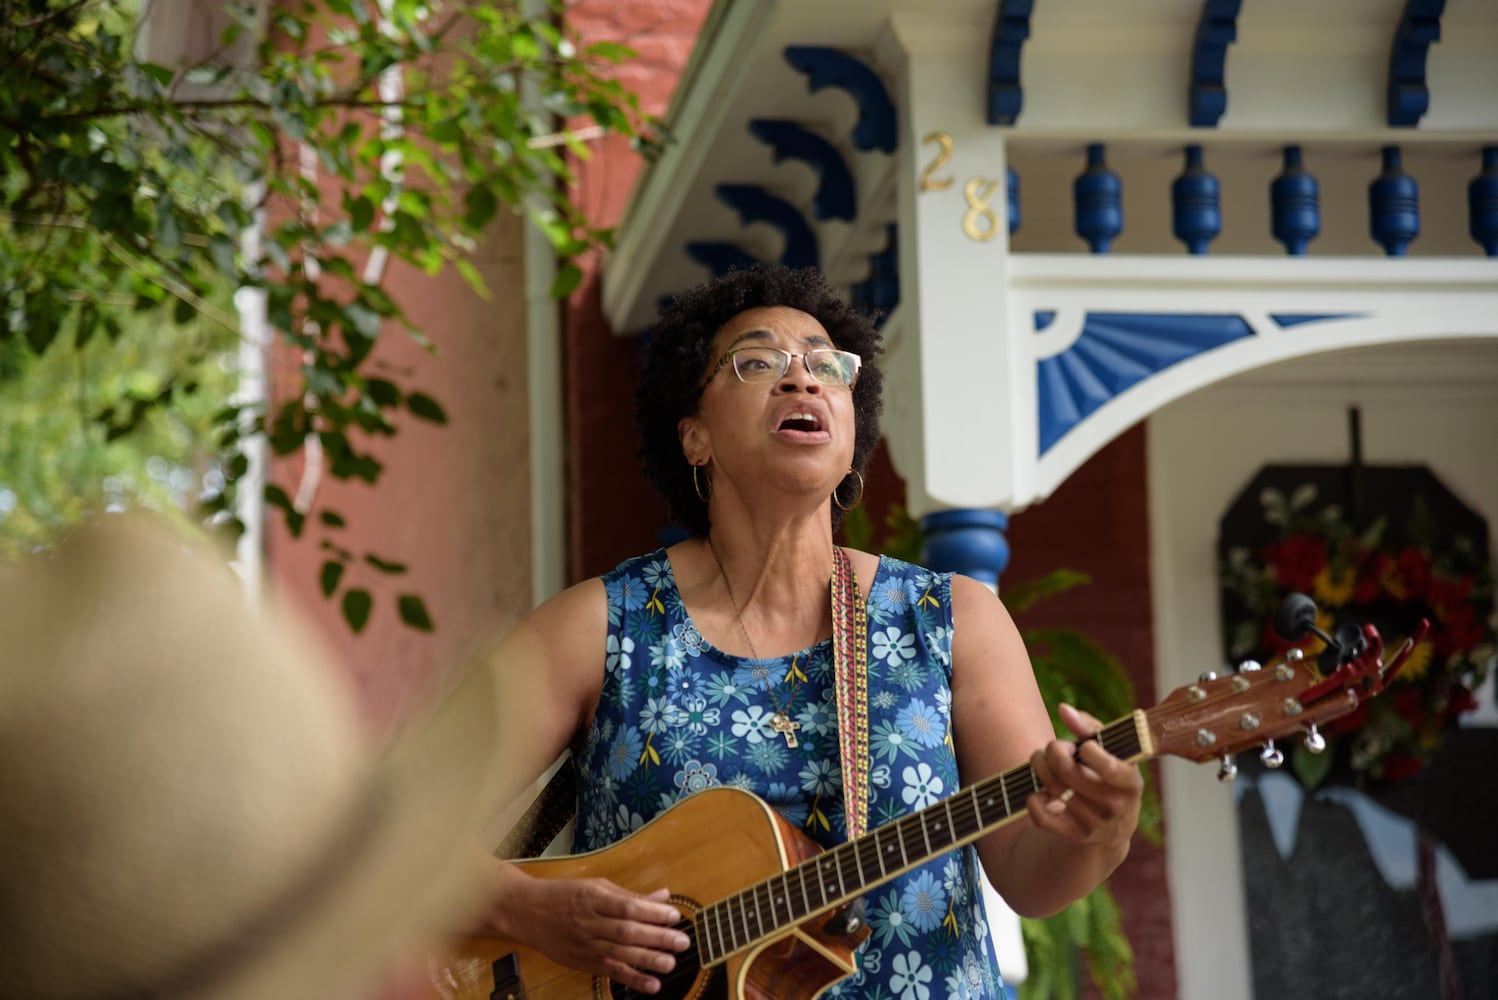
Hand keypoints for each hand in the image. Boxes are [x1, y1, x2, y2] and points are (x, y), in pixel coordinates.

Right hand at [486, 868, 689, 994]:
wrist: (527, 912)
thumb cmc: (565, 895)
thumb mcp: (597, 887)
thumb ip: (630, 895)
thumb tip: (664, 897)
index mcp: (594, 898)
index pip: (627, 907)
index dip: (652, 913)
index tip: (674, 916)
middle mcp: (589, 922)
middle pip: (626, 931)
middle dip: (656, 937)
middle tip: (682, 941)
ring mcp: (584, 944)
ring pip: (619, 953)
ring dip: (647, 960)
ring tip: (670, 963)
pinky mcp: (582, 962)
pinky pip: (610, 972)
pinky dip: (632, 979)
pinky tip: (651, 984)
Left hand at [1026, 703, 1141, 850]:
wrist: (1112, 829)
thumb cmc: (1109, 777)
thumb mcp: (1111, 752)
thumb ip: (1089, 727)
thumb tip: (1063, 709)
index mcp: (1130, 783)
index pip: (1109, 768)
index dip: (1089, 751)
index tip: (1083, 746)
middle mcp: (1115, 806)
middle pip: (1068, 772)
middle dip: (1053, 750)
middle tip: (1054, 747)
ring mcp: (1094, 824)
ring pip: (1052, 788)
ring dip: (1039, 766)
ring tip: (1042, 758)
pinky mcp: (1074, 836)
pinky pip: (1041, 815)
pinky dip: (1033, 798)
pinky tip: (1039, 789)